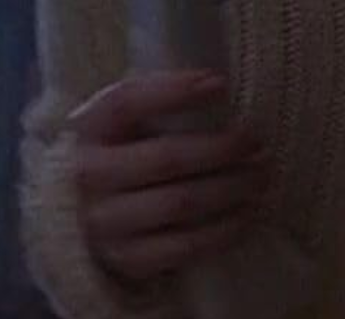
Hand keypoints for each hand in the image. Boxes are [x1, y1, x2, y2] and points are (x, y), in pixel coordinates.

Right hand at [67, 70, 274, 288]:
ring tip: (261, 176)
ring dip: (231, 188)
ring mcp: (105, 222)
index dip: (174, 91)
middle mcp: (89, 176)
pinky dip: (225, 229)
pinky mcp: (128, 260)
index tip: (220, 84)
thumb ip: (155, 106)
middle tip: (257, 142)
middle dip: (222, 149)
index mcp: (88, 129)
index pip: (126, 102)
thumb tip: (219, 87)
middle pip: (167, 158)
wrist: (83, 221)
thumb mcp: (122, 125)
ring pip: (181, 203)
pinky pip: (186, 245)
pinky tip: (249, 213)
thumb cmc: (119, 157)